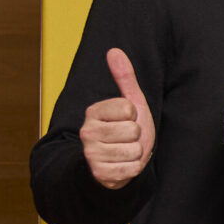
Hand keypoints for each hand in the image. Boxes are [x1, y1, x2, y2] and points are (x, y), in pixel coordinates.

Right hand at [79, 47, 156, 188]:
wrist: (117, 164)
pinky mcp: (99, 173)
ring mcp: (91, 153)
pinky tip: (122, 166)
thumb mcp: (130, 103)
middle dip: (136, 137)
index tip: (126, 120)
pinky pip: (132, 168)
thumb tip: (114, 50)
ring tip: (125, 152)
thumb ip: (124, 77)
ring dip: (135, 153)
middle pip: (133, 130)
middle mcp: (87, 131)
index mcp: (93, 112)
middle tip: (126, 140)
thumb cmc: (126, 130)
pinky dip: (132, 169)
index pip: (128, 108)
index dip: (134, 116)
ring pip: (134, 150)